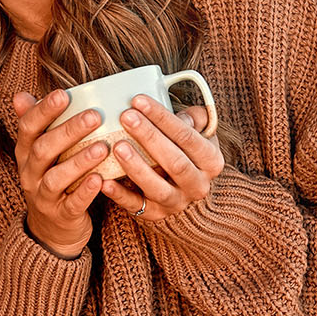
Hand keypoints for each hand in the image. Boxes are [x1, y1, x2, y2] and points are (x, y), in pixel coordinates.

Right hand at [11, 89, 108, 257]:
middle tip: (94, 116)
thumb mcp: (39, 153)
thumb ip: (35, 124)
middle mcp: (30, 173)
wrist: (50, 230)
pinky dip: (85, 192)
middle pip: (43, 149)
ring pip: (57, 178)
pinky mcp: (61, 216)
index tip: (63, 94)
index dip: (43, 111)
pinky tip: (100, 180)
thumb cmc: (51, 178)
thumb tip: (20, 94)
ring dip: (79, 162)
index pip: (27, 127)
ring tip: (102, 148)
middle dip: (68, 131)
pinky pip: (72, 204)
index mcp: (25, 153)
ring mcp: (43, 196)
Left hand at [100, 93, 224, 222]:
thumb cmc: (186, 150)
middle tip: (126, 117)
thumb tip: (184, 116)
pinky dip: (120, 195)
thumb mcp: (199, 133)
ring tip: (117, 146)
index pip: (187, 137)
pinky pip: (137, 207)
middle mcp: (198, 185)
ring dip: (136, 167)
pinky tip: (105, 181)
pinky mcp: (155, 215)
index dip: (163, 118)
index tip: (138, 100)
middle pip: (175, 162)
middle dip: (149, 137)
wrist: (185, 189)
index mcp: (211, 161)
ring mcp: (177, 202)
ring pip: (158, 188)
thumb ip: (195, 119)